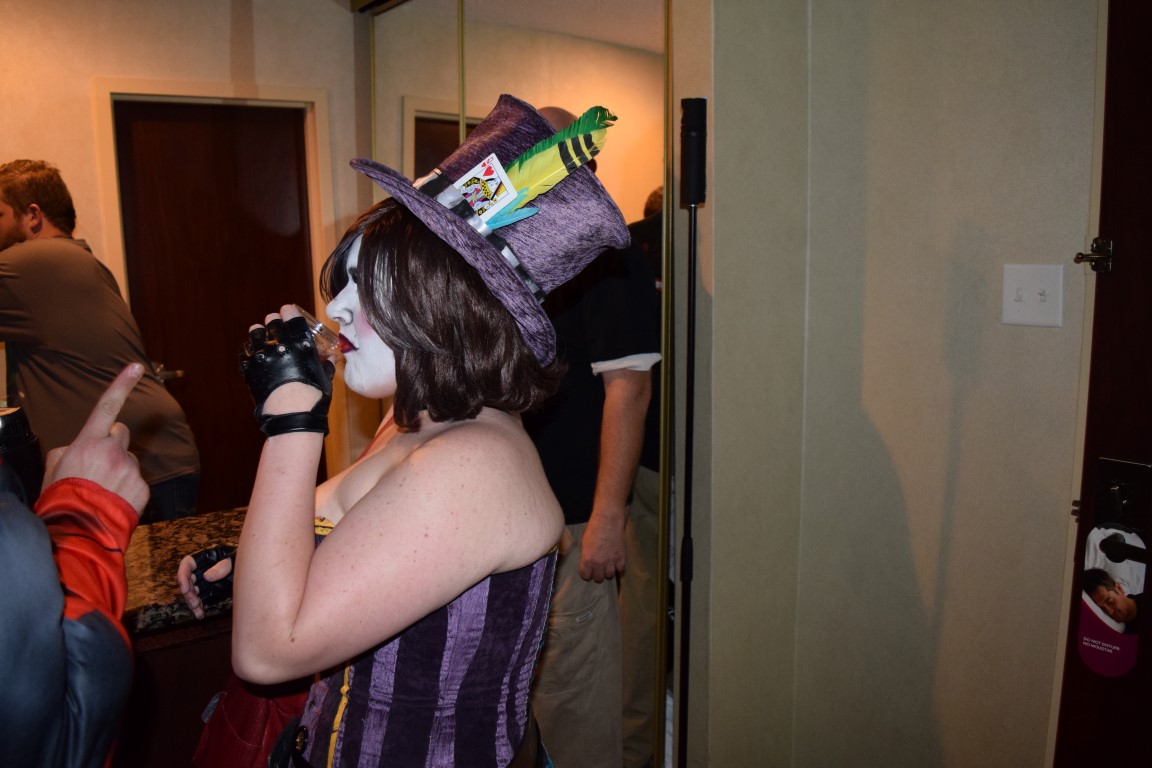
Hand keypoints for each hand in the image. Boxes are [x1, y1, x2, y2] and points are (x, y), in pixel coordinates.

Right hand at [42, 363, 148, 514]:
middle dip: (111, 444)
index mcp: (88, 442)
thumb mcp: (53, 467)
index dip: (121, 384)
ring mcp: (130, 469)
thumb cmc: (60, 499)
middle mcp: (113, 451)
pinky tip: (112, 501)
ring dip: (118, 470)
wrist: (77, 534)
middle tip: (96, 465)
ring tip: (100, 491)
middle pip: (120, 434)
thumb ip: (71, 449)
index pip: (107, 406)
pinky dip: (127, 488)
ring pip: (129, 460)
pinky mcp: (143, 488)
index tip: (136, 367)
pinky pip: (137, 481)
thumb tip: (82, 447)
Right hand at [177, 546, 234, 619]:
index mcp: (202, 558)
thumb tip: (206, 577)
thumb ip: (221, 567)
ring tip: (199, 612)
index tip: (185, 589)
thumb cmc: (237, 560)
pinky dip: (198, 607)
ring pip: (192, 593)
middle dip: (189, 594)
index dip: (182, 576)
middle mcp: (199, 570)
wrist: (246, 569)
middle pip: (187, 582)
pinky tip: (200, 614)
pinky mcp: (207, 590)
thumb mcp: (231, 560)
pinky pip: (199, 599)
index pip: (187, 564)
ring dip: (192, 603)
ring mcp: (202, 581)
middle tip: (195, 603)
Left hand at [240, 305, 333, 436]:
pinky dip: (251, 350)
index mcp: (299, 341)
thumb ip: (326, 363)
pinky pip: (245, 350)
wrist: (291, 415)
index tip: (290, 316)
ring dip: (261, 334)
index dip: (290, 312)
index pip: (290, 313)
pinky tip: (257, 357)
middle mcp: (278, 343)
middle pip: (271, 320)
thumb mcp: (323, 376)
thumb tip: (330, 357)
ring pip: (255, 331)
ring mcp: (261, 354)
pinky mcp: (248, 367)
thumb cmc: (312, 396)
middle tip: (280, 331)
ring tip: (266, 342)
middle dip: (276, 323)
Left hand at [578, 507, 626, 581]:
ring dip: (608, 572)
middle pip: (598, 578)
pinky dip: (619, 568)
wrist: (607, 521)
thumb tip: (588, 562)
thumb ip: (586, 555)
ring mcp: (611, 561)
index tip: (588, 571)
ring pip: (609, 575)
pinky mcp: (621, 558)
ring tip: (608, 566)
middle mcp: (599, 563)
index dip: (587, 574)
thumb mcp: (584, 543)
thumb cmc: (594, 529)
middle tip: (599, 568)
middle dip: (598, 574)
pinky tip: (617, 563)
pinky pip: (620, 570)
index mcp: (587, 560)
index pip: (586, 576)